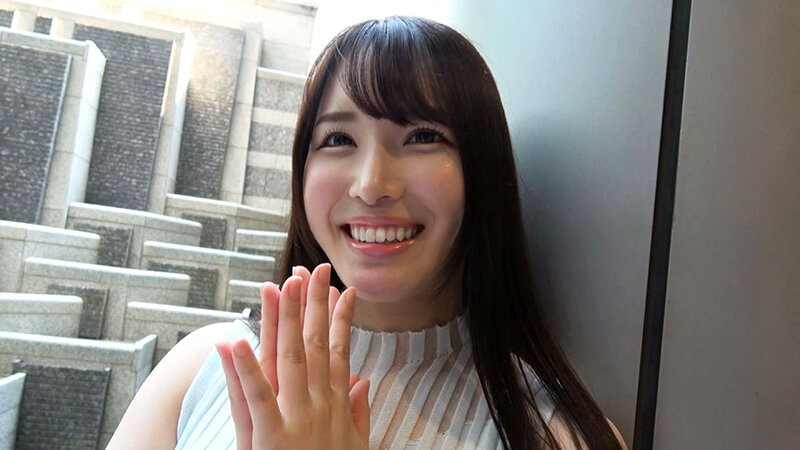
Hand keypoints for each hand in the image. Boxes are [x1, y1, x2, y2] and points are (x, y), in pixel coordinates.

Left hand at [215, 264, 369, 448]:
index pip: (339, 351)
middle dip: (312, 304)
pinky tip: (233, 341)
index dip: (339, 318)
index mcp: (336, 406)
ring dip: (281, 320)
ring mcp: (296, 420)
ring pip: (288, 360)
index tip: (342, 289)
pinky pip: (256, 399)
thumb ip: (359, 413)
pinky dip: (244, 370)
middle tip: (310, 269)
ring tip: (275, 285)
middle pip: (314, 345)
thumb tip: (363, 381)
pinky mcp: (270, 439)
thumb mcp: (355, 447)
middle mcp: (319, 406)